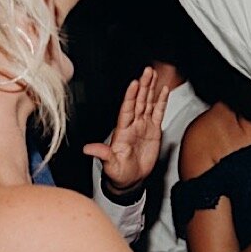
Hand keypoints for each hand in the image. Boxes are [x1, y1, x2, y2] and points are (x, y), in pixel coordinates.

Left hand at [83, 67, 170, 192]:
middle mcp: (133, 125)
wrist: (130, 180)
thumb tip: (87, 149)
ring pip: (148, 103)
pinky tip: (163, 90)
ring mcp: (143, 126)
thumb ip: (102, 154)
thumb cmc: (118, 173)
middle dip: (143, 85)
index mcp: (122, 130)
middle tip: (147, 71)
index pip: (127, 109)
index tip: (134, 83)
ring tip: (154, 74)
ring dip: (151, 88)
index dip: (131, 96)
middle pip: (139, 101)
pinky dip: (161, 101)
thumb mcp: (110, 165)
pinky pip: (158, 113)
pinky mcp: (154, 131)